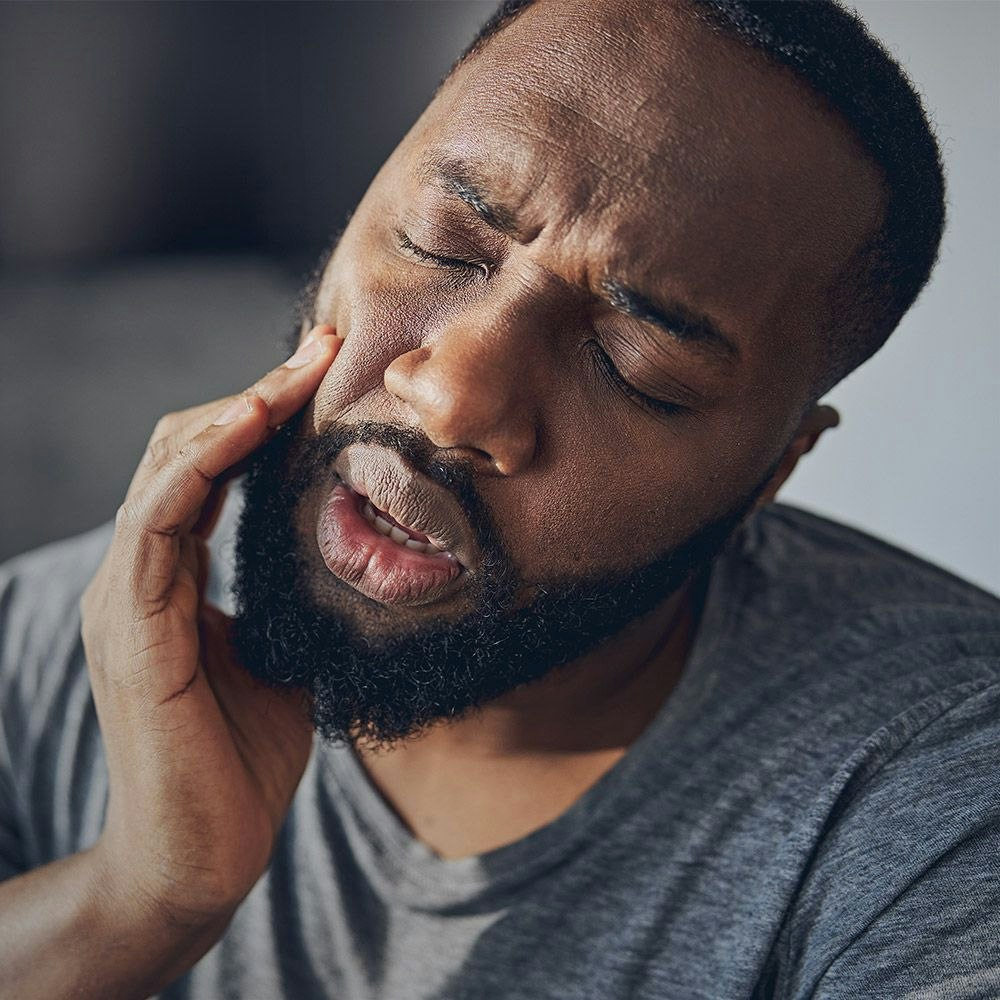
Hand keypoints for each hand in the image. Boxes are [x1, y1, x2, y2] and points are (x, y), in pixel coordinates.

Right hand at [80, 327, 341, 927]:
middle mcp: (141, 577)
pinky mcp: (132, 627)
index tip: (322, 374)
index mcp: (173, 581)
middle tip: (320, 350)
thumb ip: (291, 600)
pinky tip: (248, 425)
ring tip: (296, 371)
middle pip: (187, 453)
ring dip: (233, 413)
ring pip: (168, 472)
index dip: (260, 419)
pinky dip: (199, 465)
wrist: (205, 855)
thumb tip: (347, 553)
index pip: (209, 473)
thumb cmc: (245, 762)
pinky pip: (158, 522)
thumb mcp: (281, 657)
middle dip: (254, 397)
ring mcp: (127, 598)